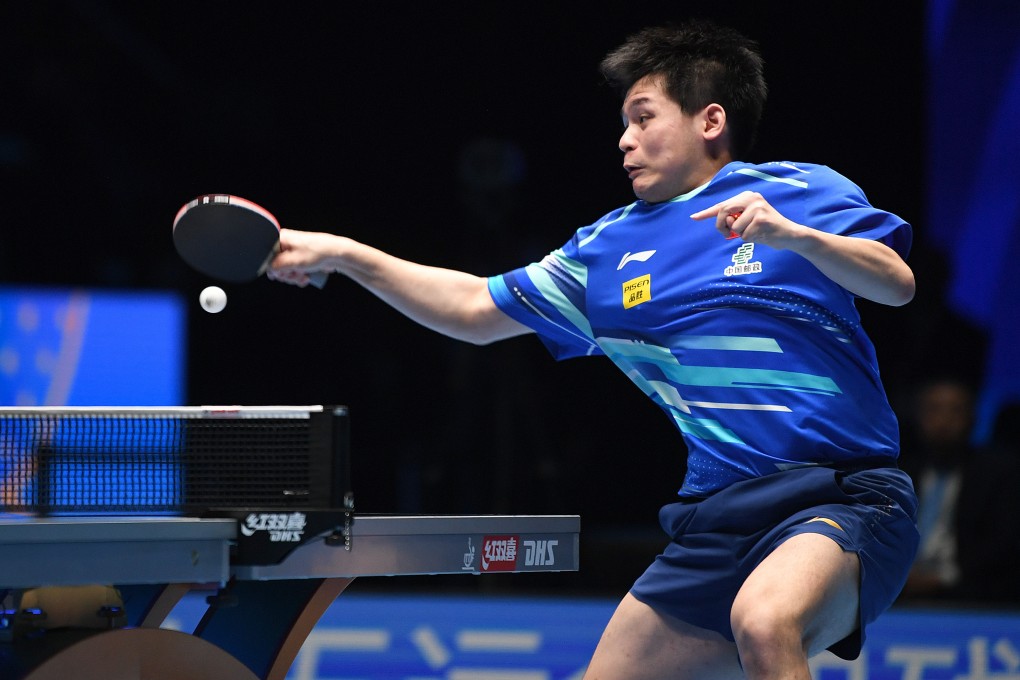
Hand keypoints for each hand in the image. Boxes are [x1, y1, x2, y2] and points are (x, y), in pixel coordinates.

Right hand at [266, 229, 341, 286]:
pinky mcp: (301, 259)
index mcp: (281, 239)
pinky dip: (299, 276)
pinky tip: (306, 277)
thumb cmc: (317, 252)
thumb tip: (269, 271)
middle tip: (295, 275)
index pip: (267, 256)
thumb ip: (276, 266)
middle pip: (276, 265)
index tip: (282, 274)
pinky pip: (295, 271)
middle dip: (286, 274)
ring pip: (286, 270)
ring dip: (294, 277)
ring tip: (303, 276)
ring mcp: (294, 252)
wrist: (336, 253)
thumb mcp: (292, 261)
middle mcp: (286, 244)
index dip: (273, 268)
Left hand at [689, 191, 804, 248]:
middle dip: (721, 226)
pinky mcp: (762, 219)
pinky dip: (750, 240)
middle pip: (724, 211)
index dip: (707, 213)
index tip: (693, 218)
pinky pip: (745, 235)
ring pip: (734, 227)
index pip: (722, 204)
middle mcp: (752, 198)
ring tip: (754, 233)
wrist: (790, 234)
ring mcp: (758, 207)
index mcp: (747, 197)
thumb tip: (722, 224)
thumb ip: (733, 220)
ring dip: (741, 235)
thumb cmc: (766, 229)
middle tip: (726, 235)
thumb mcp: (747, 222)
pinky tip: (762, 235)